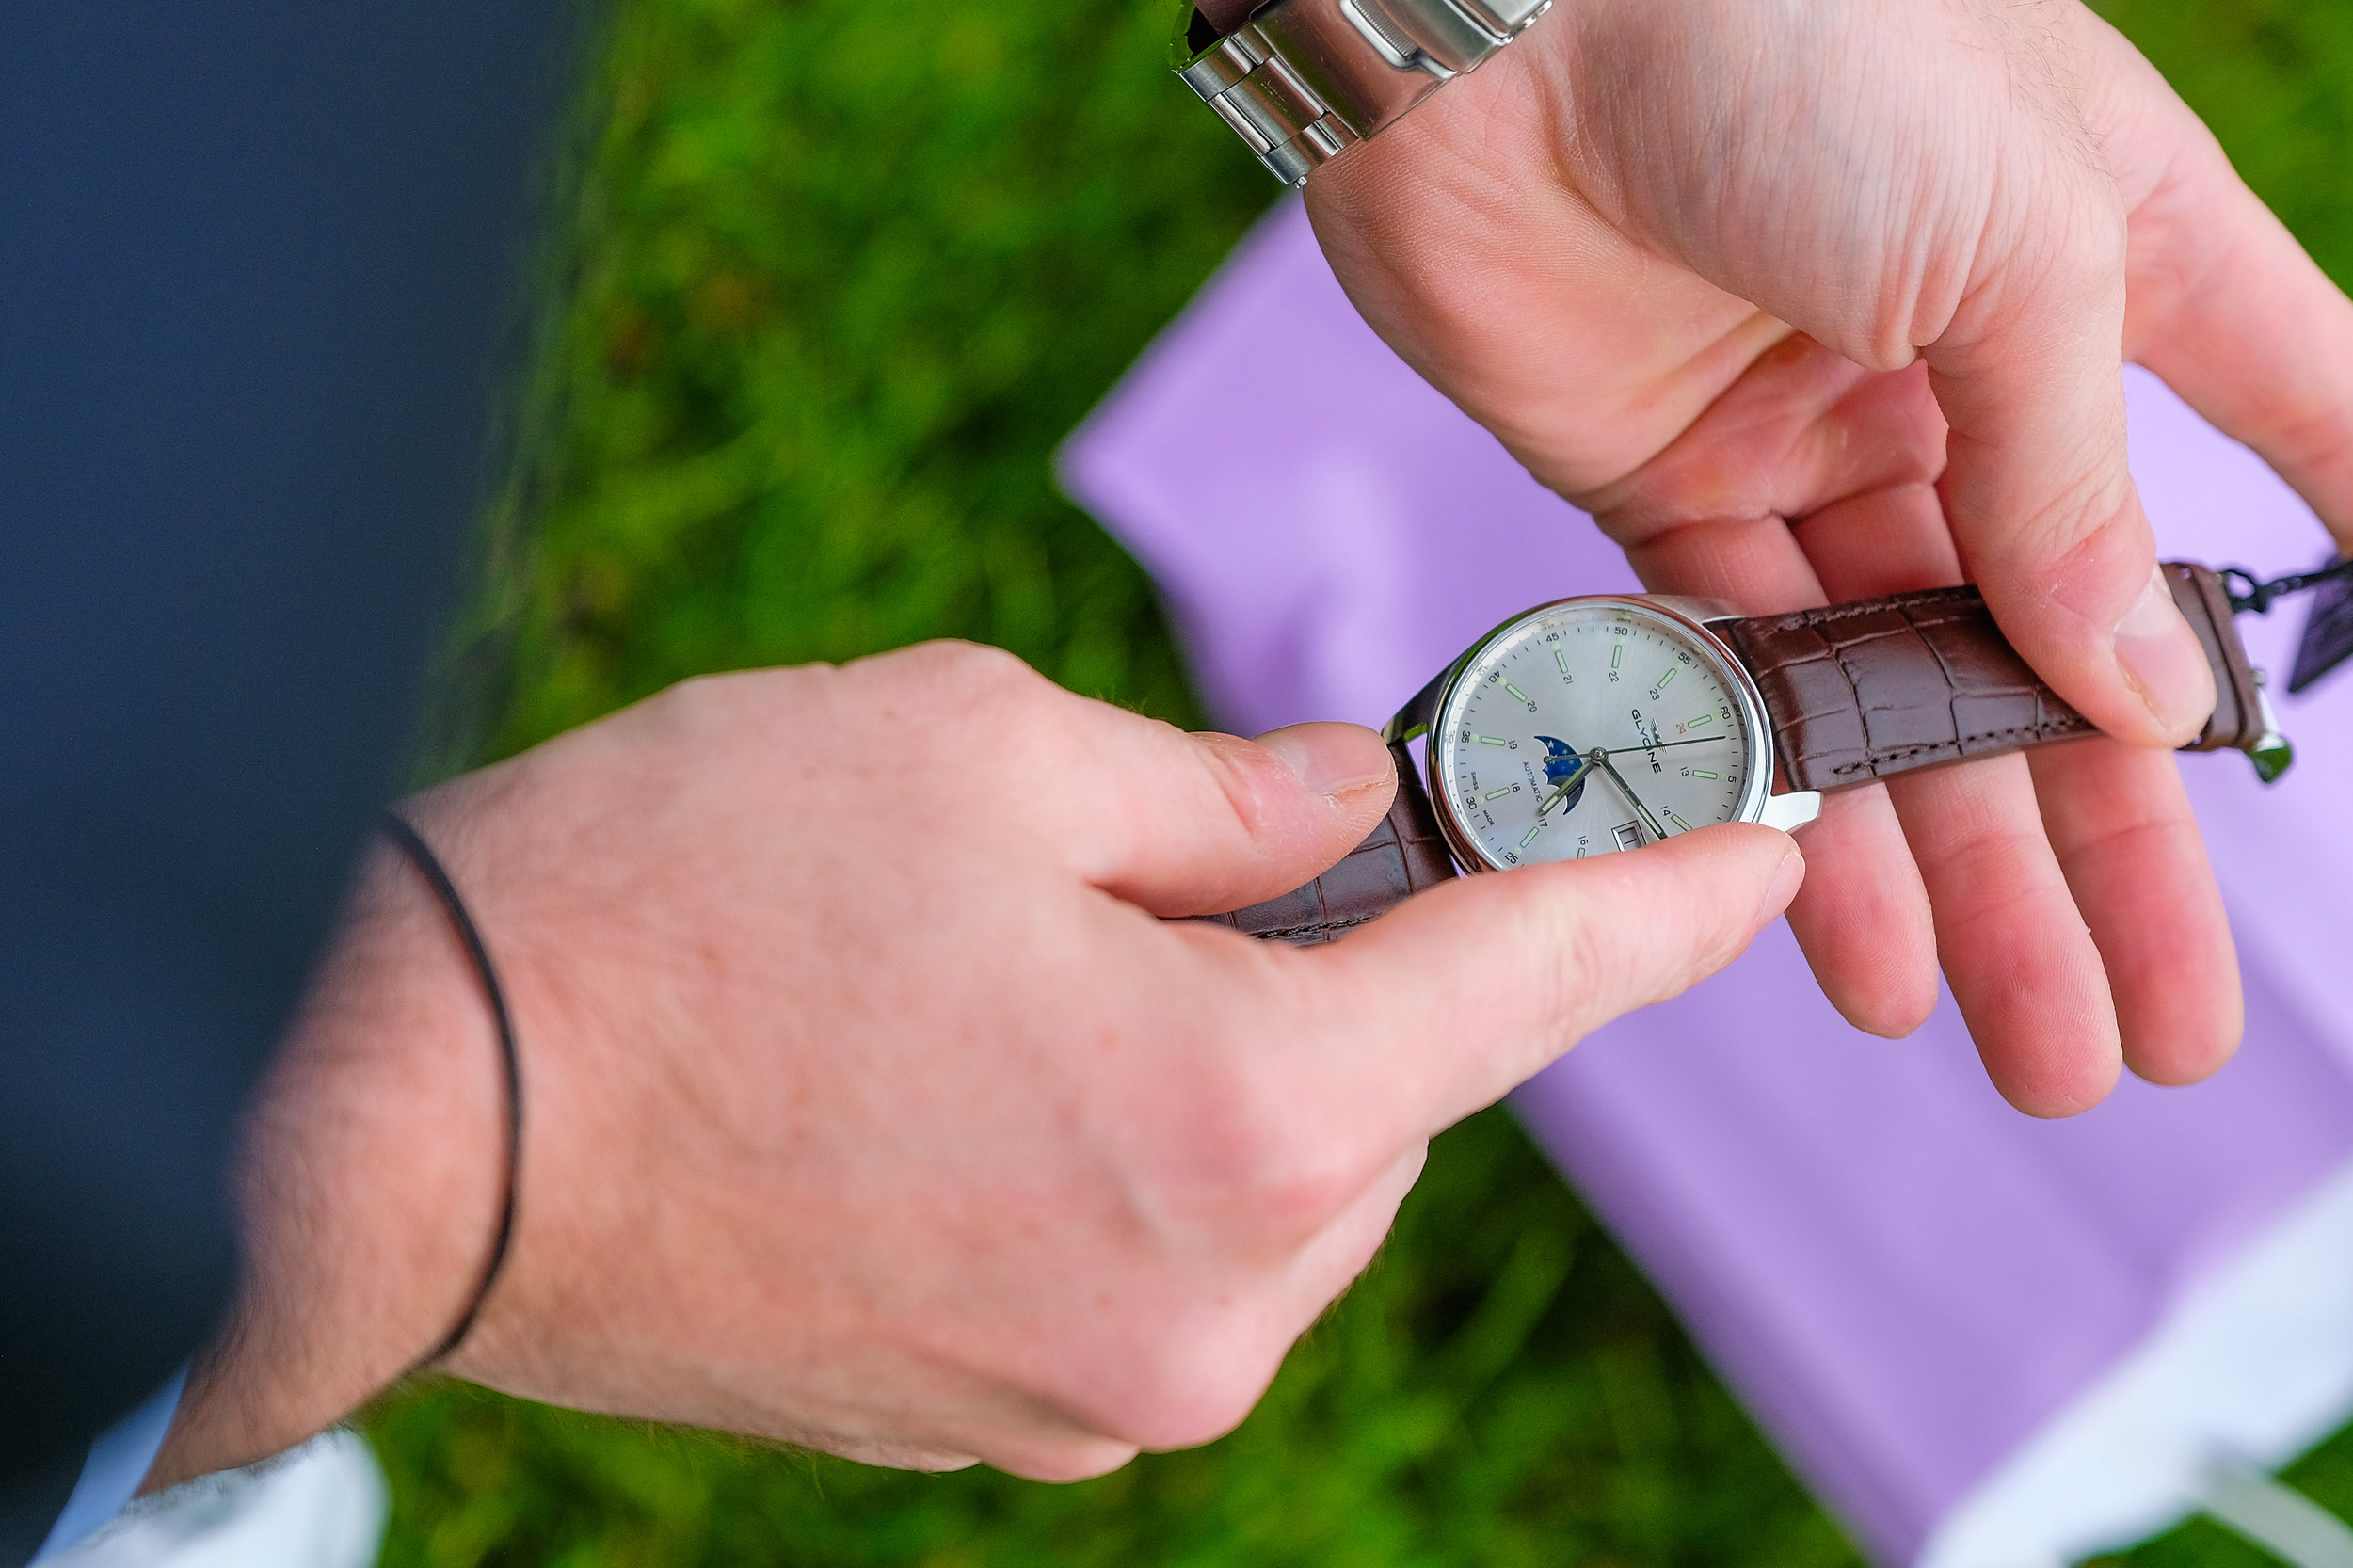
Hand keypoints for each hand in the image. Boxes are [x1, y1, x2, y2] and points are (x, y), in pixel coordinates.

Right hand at [148, 642, 1802, 1486]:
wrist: (402, 1116)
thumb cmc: (681, 897)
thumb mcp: (982, 749)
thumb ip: (1228, 793)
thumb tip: (1352, 809)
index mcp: (1237, 1111)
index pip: (1531, 984)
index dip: (1659, 896)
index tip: (1751, 846)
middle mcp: (1208, 1298)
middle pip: (1397, 1098)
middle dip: (1374, 967)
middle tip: (1269, 854)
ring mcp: (1103, 1388)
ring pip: (1283, 1188)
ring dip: (1244, 1067)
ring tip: (1050, 969)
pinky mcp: (1003, 1423)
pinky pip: (1165, 1264)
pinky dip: (1147, 1156)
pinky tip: (996, 1073)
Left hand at [1305, 0, 2352, 1112]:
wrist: (1503, 14)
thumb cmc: (1786, 42)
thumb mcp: (2011, 249)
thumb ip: (2072, 480)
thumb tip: (2147, 691)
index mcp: (2110, 262)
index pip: (2278, 428)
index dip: (2322, 575)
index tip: (2333, 739)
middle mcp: (1973, 368)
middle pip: (2068, 651)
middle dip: (2112, 852)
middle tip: (2163, 1030)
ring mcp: (1814, 441)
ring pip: (1908, 702)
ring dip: (1965, 879)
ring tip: (2033, 1047)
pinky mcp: (1661, 491)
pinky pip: (1747, 681)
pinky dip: (1793, 806)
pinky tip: (1852, 941)